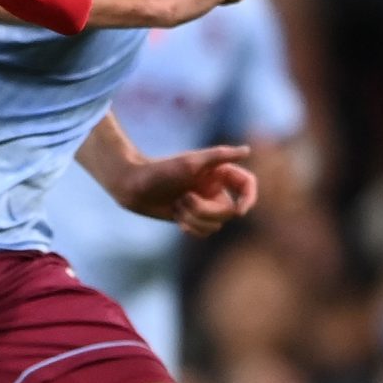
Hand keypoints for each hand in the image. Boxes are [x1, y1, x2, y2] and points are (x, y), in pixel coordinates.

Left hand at [108, 142, 258, 235]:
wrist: (133, 185)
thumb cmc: (160, 170)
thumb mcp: (191, 162)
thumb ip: (220, 156)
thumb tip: (247, 151)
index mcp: (218, 173)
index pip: (247, 185)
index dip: (249, 198)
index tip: (239, 211)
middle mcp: (214, 189)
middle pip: (228, 212)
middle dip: (206, 210)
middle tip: (184, 199)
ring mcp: (204, 205)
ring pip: (215, 225)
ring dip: (195, 219)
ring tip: (177, 205)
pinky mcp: (193, 218)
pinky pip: (203, 232)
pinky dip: (190, 228)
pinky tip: (176, 216)